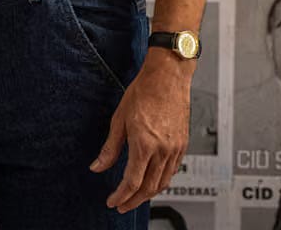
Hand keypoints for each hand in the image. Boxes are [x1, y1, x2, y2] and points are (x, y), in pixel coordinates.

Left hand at [89, 53, 191, 213]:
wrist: (168, 75)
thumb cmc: (144, 91)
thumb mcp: (119, 119)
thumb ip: (110, 147)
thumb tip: (97, 166)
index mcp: (144, 144)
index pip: (132, 182)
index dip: (120, 196)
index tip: (112, 201)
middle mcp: (162, 149)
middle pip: (148, 188)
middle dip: (133, 201)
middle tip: (122, 205)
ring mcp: (175, 148)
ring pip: (163, 182)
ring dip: (148, 194)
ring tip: (135, 196)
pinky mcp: (183, 144)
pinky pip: (173, 171)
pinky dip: (162, 180)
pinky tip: (153, 179)